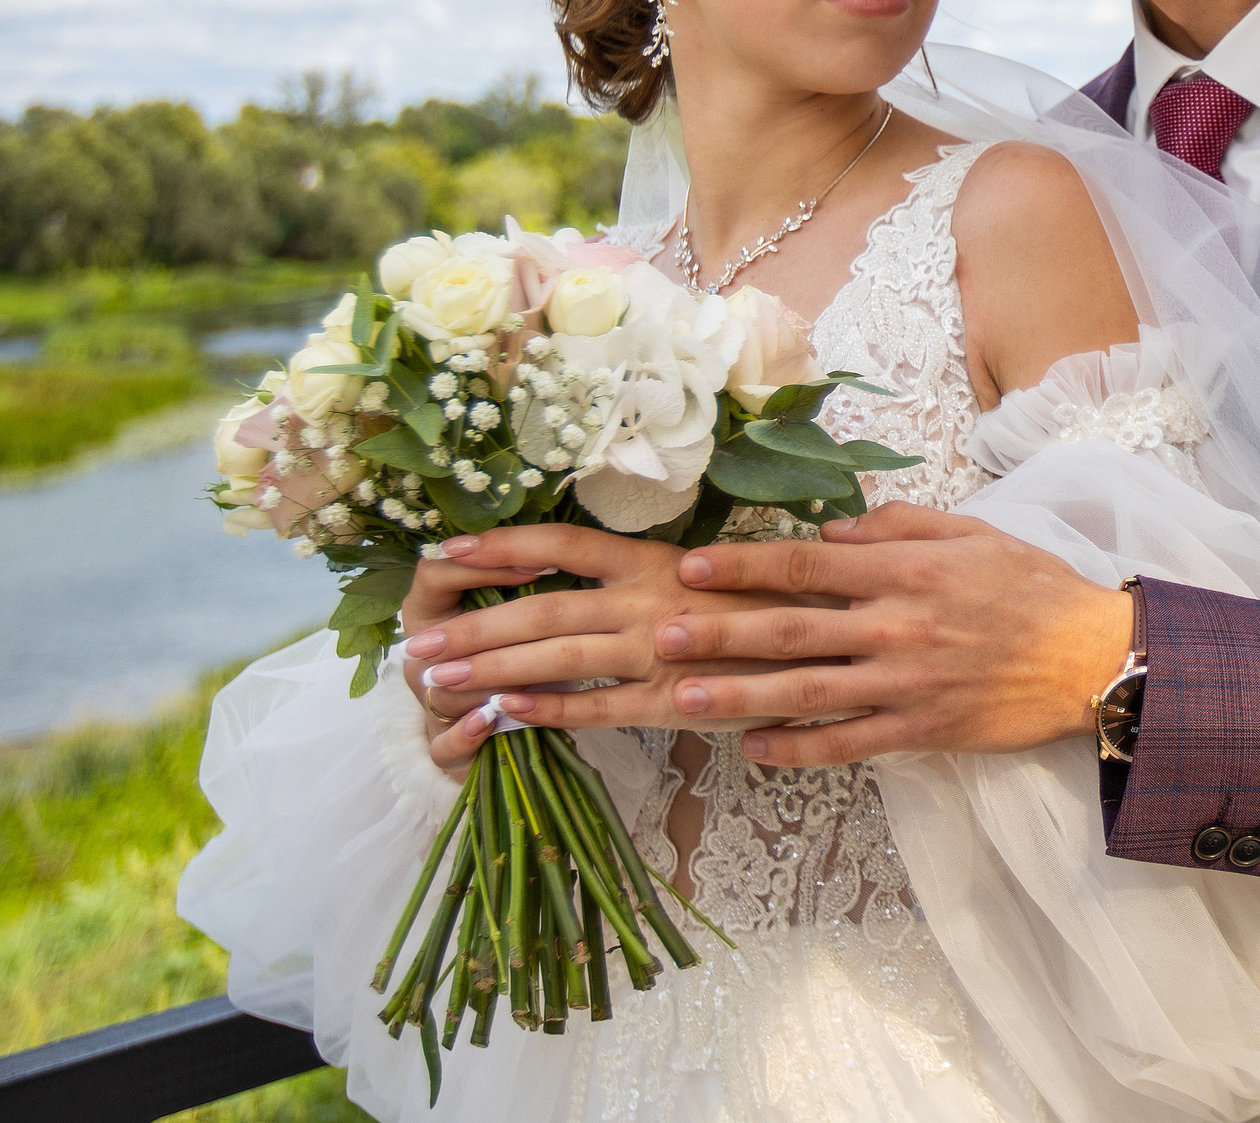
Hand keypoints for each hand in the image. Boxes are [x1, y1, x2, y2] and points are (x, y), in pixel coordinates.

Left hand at [398, 524, 812, 741]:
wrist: (845, 639)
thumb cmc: (783, 597)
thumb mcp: (721, 566)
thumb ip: (663, 564)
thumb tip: (612, 559)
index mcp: (653, 558)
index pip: (560, 544)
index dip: (500, 547)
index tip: (444, 552)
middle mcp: (646, 597)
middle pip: (540, 606)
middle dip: (472, 626)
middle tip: (414, 646)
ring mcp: (656, 651)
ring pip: (557, 657)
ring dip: (490, 669)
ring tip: (436, 683)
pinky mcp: (673, 702)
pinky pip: (598, 708)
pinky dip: (548, 711)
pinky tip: (503, 714)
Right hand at [399, 543, 551, 775]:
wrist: (491, 727)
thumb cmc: (508, 654)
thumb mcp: (510, 615)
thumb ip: (512, 584)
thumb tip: (547, 552)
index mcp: (430, 613)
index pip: (432, 575)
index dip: (478, 567)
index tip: (535, 565)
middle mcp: (421, 659)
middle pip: (441, 639)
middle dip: (489, 632)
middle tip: (544, 620)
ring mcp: (428, 707)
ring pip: (443, 693)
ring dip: (485, 687)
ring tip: (526, 678)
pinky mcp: (442, 749)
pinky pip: (444, 745)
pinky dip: (464, 735)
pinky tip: (486, 722)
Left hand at [654, 502, 1133, 766]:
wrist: (1091, 656)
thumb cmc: (1031, 586)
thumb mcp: (971, 532)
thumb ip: (899, 526)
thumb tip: (834, 531)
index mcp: (904, 570)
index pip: (807, 565)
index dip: (744, 566)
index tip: (692, 568)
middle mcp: (896, 625)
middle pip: (792, 629)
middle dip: (722, 633)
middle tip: (662, 637)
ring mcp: (905, 683)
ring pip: (808, 692)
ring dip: (742, 697)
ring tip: (685, 700)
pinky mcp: (921, 729)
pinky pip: (849, 744)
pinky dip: (800, 749)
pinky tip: (755, 750)